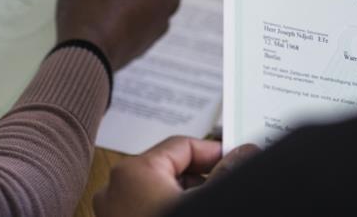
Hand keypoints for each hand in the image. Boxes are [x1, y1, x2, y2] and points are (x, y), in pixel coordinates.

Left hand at [93, 136, 259, 216]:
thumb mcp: (208, 201)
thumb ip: (228, 172)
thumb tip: (244, 153)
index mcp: (135, 171)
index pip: (183, 146)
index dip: (214, 152)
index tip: (236, 159)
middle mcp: (116, 188)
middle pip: (170, 168)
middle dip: (201, 177)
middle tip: (228, 184)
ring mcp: (112, 212)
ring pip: (158, 190)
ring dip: (187, 196)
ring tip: (211, 205)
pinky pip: (147, 208)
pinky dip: (168, 208)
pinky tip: (191, 214)